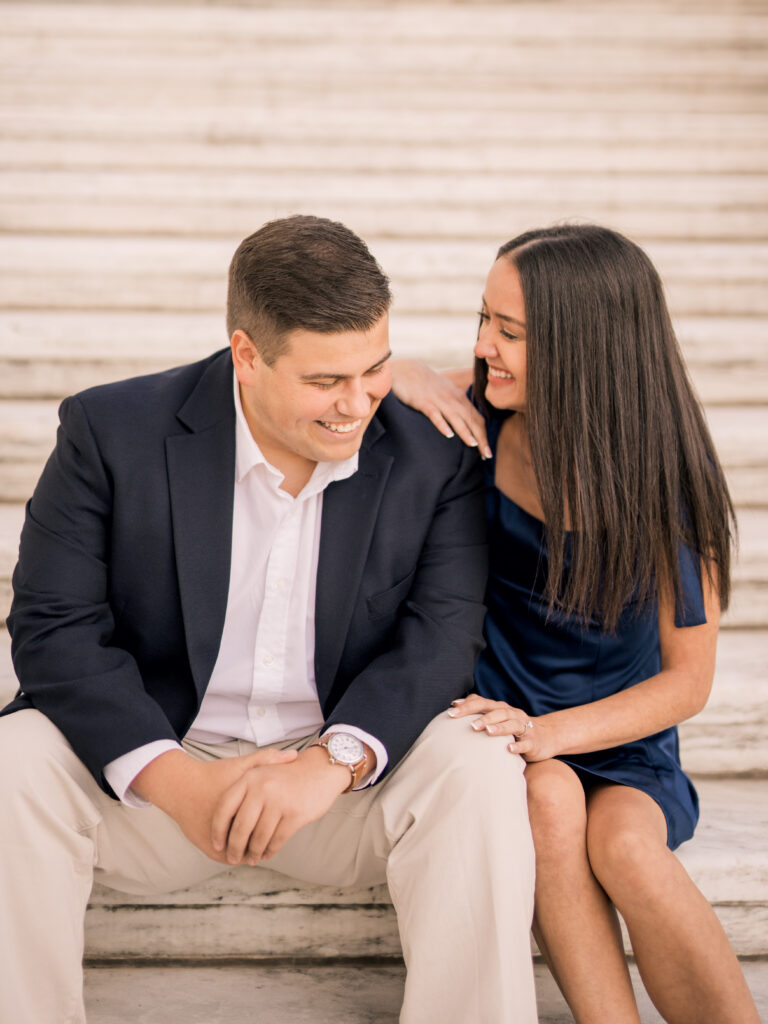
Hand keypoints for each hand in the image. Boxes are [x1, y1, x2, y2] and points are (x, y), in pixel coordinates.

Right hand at [131, 747, 298, 862]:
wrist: (181, 788)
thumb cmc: (214, 775)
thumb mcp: (240, 766)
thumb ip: (267, 759)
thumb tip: (295, 755)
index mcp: (244, 808)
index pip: (272, 824)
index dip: (283, 823)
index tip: (289, 816)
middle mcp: (231, 829)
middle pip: (261, 841)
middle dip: (270, 839)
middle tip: (281, 833)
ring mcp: (220, 842)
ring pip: (247, 853)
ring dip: (255, 849)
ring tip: (266, 841)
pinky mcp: (210, 849)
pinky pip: (233, 857)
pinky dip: (242, 852)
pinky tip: (249, 843)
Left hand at [211, 745, 351, 865]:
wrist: (320, 770)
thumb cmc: (287, 776)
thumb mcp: (263, 773)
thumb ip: (244, 791)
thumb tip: (225, 826)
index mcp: (249, 778)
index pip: (225, 808)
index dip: (218, 830)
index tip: (217, 845)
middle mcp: (262, 788)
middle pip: (240, 827)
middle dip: (235, 847)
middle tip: (233, 858)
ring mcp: (279, 801)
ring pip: (259, 837)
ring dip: (253, 852)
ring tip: (251, 859)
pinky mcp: (295, 814)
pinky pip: (277, 840)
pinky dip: (270, 851)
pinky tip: (266, 854)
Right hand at [390, 359, 490, 456]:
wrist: (405, 370)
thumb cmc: (425, 385)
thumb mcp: (445, 393)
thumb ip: (455, 406)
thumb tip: (465, 422)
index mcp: (458, 398)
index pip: (476, 418)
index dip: (483, 435)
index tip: (486, 452)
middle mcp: (451, 399)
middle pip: (470, 419)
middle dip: (480, 437)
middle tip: (487, 455)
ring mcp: (437, 400)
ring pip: (455, 417)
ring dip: (466, 432)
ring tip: (473, 445)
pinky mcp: (422, 401)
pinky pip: (434, 414)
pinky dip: (442, 424)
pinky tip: (448, 435)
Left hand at [448, 695, 557, 761]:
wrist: (546, 736)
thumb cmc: (514, 728)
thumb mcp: (499, 717)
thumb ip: (480, 711)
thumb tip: (454, 705)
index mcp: (501, 708)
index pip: (483, 703)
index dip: (468, 705)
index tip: (452, 711)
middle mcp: (513, 714)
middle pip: (497, 711)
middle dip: (482, 717)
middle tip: (469, 725)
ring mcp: (524, 727)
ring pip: (512, 724)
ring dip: (499, 727)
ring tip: (487, 731)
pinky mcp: (533, 742)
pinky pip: (525, 743)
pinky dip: (517, 746)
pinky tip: (508, 749)